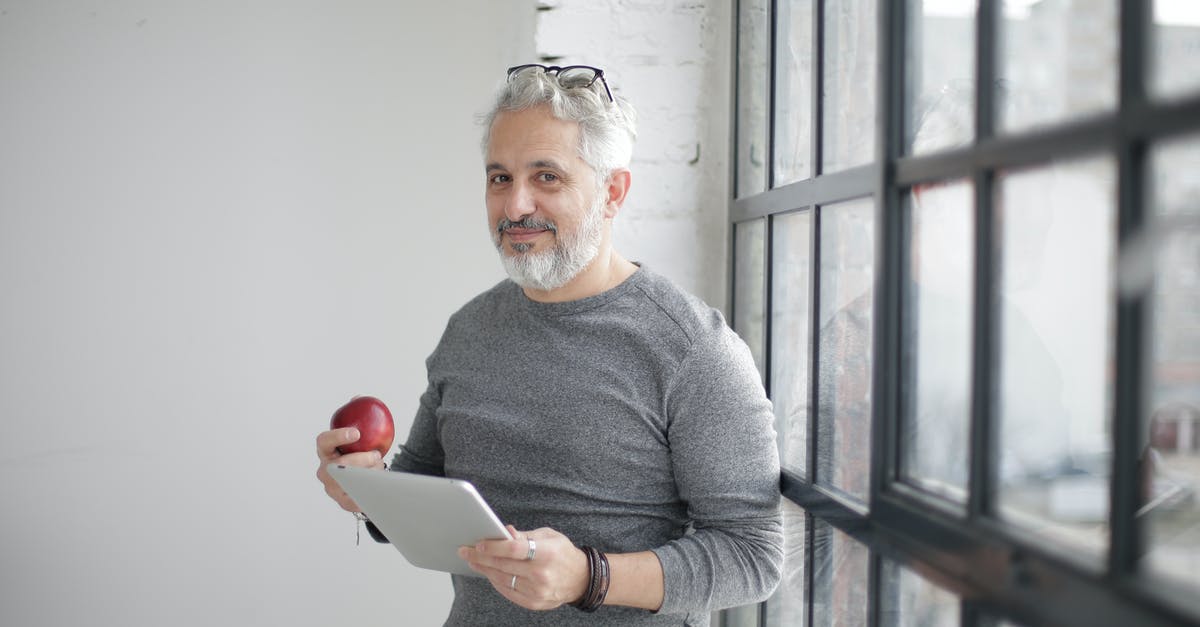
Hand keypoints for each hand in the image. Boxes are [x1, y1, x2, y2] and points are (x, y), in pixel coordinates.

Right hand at [315, 425, 386, 511]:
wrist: (364, 478)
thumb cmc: (360, 453)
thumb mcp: (360, 439)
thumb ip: (361, 425)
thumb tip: (364, 406)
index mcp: (325, 451)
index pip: (324, 441)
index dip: (337, 436)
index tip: (356, 433)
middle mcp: (324, 470)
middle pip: (338, 465)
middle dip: (360, 459)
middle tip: (375, 454)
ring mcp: (331, 487)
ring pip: (349, 482)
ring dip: (368, 475)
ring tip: (379, 470)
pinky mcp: (343, 502)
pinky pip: (357, 498)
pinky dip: (369, 491)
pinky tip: (378, 485)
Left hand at [457, 525, 589, 610]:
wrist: (581, 579)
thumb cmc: (563, 554)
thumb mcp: (549, 536)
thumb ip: (524, 536)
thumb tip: (504, 532)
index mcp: (547, 553)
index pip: (514, 549)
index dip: (494, 547)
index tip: (478, 544)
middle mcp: (541, 574)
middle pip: (503, 565)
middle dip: (481, 557)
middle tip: (466, 551)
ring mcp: (537, 591)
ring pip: (502, 579)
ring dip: (485, 570)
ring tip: (473, 561)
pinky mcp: (534, 603)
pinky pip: (508, 591)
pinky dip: (496, 582)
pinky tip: (489, 573)